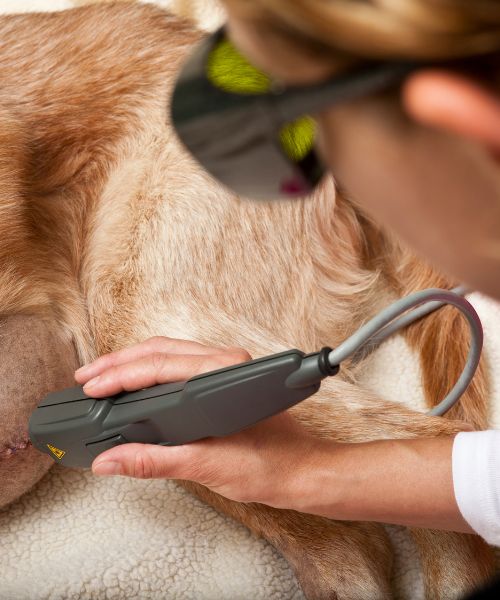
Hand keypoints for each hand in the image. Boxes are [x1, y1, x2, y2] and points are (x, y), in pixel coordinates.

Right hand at [74, 337, 324, 507]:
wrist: (305, 471)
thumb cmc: (272, 465)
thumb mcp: (207, 467)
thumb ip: (155, 461)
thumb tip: (112, 460)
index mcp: (224, 374)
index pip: (160, 366)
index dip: (120, 376)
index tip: (92, 389)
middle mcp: (226, 363)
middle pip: (160, 350)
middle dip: (118, 362)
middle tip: (86, 377)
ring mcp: (225, 368)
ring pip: (169, 353)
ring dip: (132, 363)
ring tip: (102, 377)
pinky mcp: (223, 380)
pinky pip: (179, 365)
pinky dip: (150, 371)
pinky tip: (135, 383)